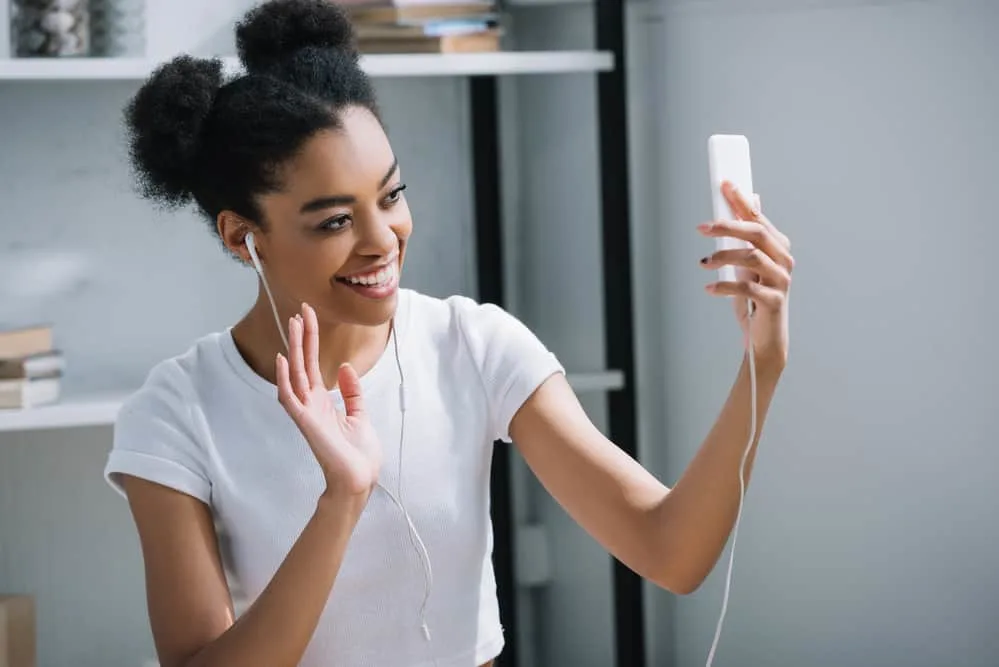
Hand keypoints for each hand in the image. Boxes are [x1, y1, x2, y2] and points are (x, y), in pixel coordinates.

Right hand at [276, 303, 382, 497]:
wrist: (359, 478)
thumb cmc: (359, 453)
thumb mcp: (360, 414)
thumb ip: (352, 392)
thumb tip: (345, 367)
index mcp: (323, 401)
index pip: (313, 364)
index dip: (311, 339)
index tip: (309, 316)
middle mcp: (311, 403)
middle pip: (303, 363)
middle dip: (302, 336)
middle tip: (301, 309)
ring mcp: (306, 412)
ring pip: (295, 374)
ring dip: (294, 349)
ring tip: (293, 324)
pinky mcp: (305, 422)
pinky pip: (289, 397)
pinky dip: (284, 378)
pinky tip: (283, 359)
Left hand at [698, 181, 792, 368]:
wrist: (763, 339)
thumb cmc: (753, 301)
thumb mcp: (746, 266)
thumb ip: (747, 237)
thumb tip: (751, 201)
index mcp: (777, 248)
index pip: (758, 218)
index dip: (741, 201)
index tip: (725, 184)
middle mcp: (783, 261)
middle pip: (757, 233)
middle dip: (728, 226)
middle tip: (702, 227)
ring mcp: (781, 281)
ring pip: (753, 257)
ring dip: (724, 256)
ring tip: (703, 262)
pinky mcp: (774, 302)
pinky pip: (748, 289)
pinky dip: (725, 286)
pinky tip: (709, 288)